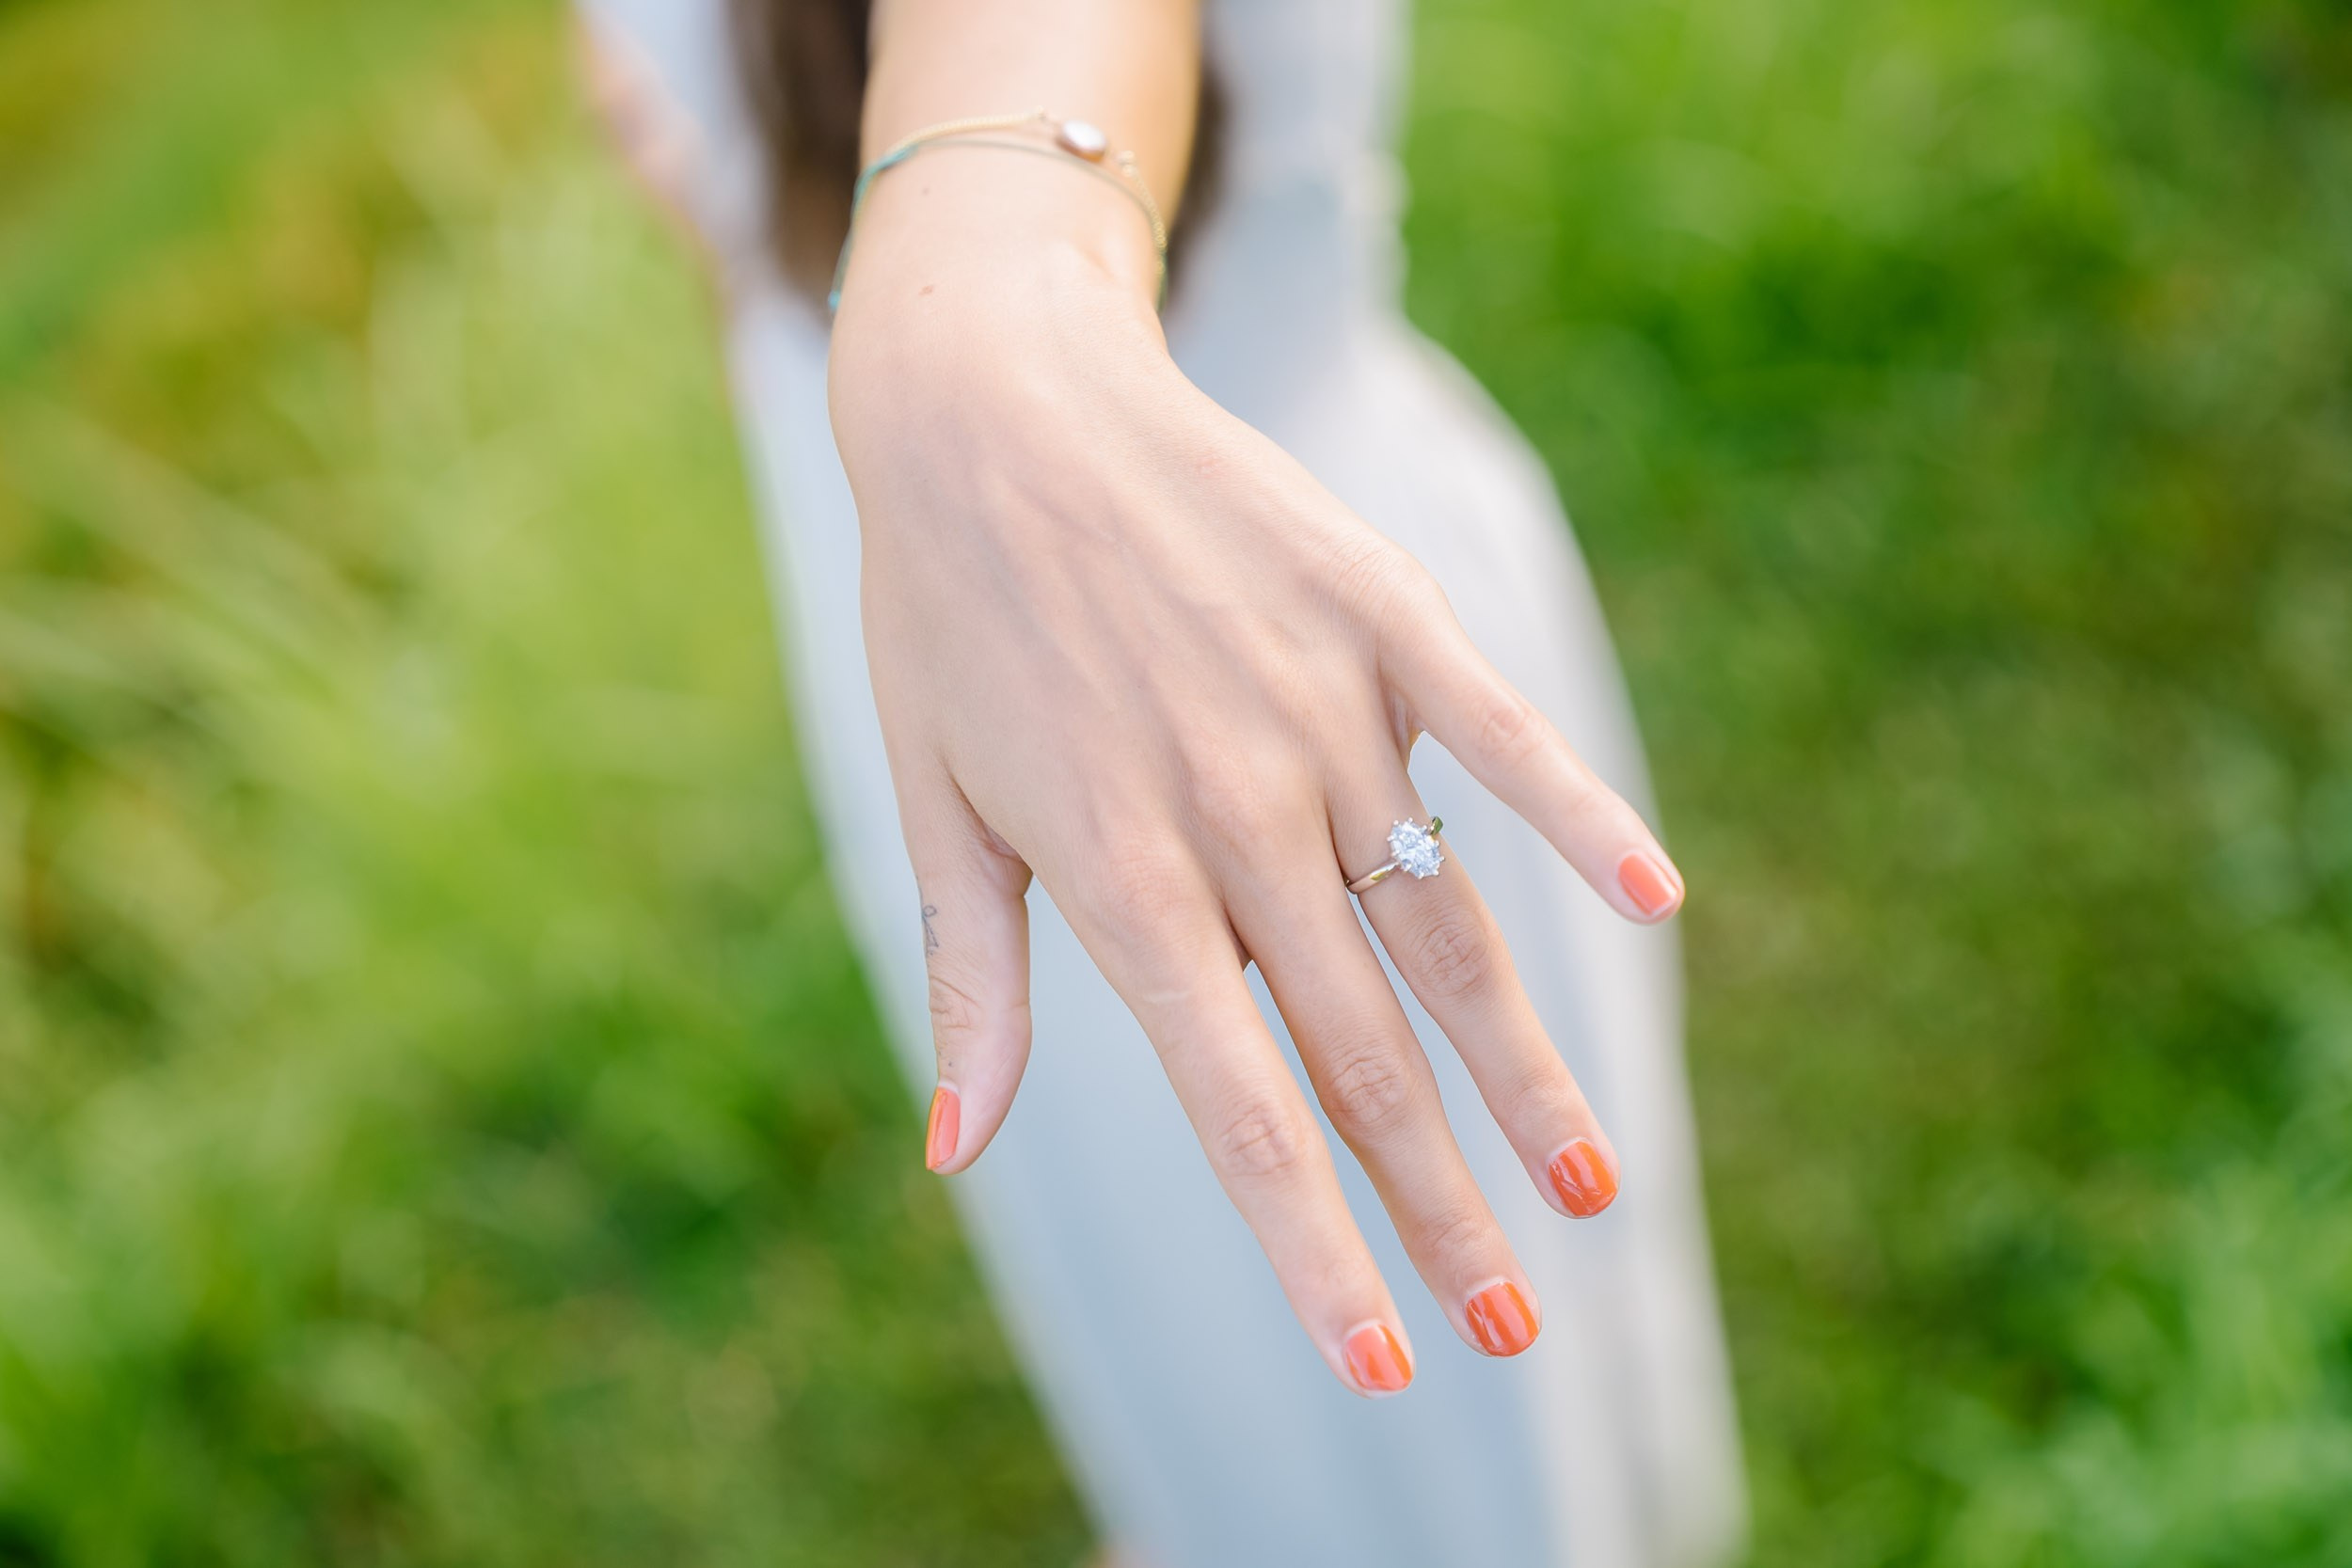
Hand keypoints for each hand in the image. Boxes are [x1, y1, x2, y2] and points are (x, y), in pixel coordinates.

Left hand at [830, 153, 1684, 1395]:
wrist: (994, 403)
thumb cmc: (951, 623)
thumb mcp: (934, 808)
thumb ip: (978, 987)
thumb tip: (957, 1159)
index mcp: (1122, 879)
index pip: (1245, 1112)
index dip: (1322, 1252)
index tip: (1389, 1365)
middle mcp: (1235, 812)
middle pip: (1365, 1054)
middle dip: (1442, 1207)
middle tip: (1515, 1329)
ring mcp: (1321, 710)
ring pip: (1447, 928)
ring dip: (1524, 1070)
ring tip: (1591, 1185)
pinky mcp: (1380, 614)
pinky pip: (1499, 733)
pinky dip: (1577, 814)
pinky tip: (1656, 901)